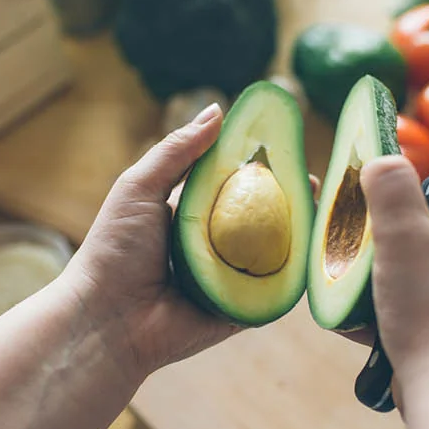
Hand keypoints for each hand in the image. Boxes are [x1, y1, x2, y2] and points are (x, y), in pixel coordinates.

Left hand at [64, 102, 319, 382]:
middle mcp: (212, 244)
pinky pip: (273, 291)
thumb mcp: (140, 186)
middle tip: (311, 182)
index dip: (260, 167)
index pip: (233, 184)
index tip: (286, 150)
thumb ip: (178, 149)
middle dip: (289, 199)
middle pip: (261, 217)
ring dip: (299, 234)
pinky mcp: (240, 310)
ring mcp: (228, 278)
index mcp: (190, 214)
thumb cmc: (115, 248)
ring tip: (321, 212)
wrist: (107, 318)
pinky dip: (293, 276)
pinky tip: (316, 255)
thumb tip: (218, 110)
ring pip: (274, 253)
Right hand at [358, 155, 428, 396]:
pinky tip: (354, 323)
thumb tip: (383, 158)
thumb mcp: (404, 233)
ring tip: (357, 281)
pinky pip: (413, 319)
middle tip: (378, 237)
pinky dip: (384, 317)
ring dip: (394, 279)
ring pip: (428, 284)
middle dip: (416, 238)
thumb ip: (392, 190)